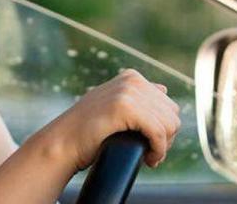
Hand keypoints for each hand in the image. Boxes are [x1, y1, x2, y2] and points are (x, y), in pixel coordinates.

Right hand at [36, 69, 180, 171]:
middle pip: (172, 115)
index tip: (150, 144)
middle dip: (166, 138)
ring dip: (163, 146)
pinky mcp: (125, 107)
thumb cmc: (88, 130)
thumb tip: (163, 88)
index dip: (164, 129)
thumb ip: (136, 95)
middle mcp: (132, 80)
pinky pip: (158, 133)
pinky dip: (158, 150)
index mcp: (131, 77)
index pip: (169, 105)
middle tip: (150, 152)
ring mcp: (128, 92)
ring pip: (169, 125)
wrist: (64, 142)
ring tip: (148, 156)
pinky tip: (149, 159)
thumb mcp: (114, 104)